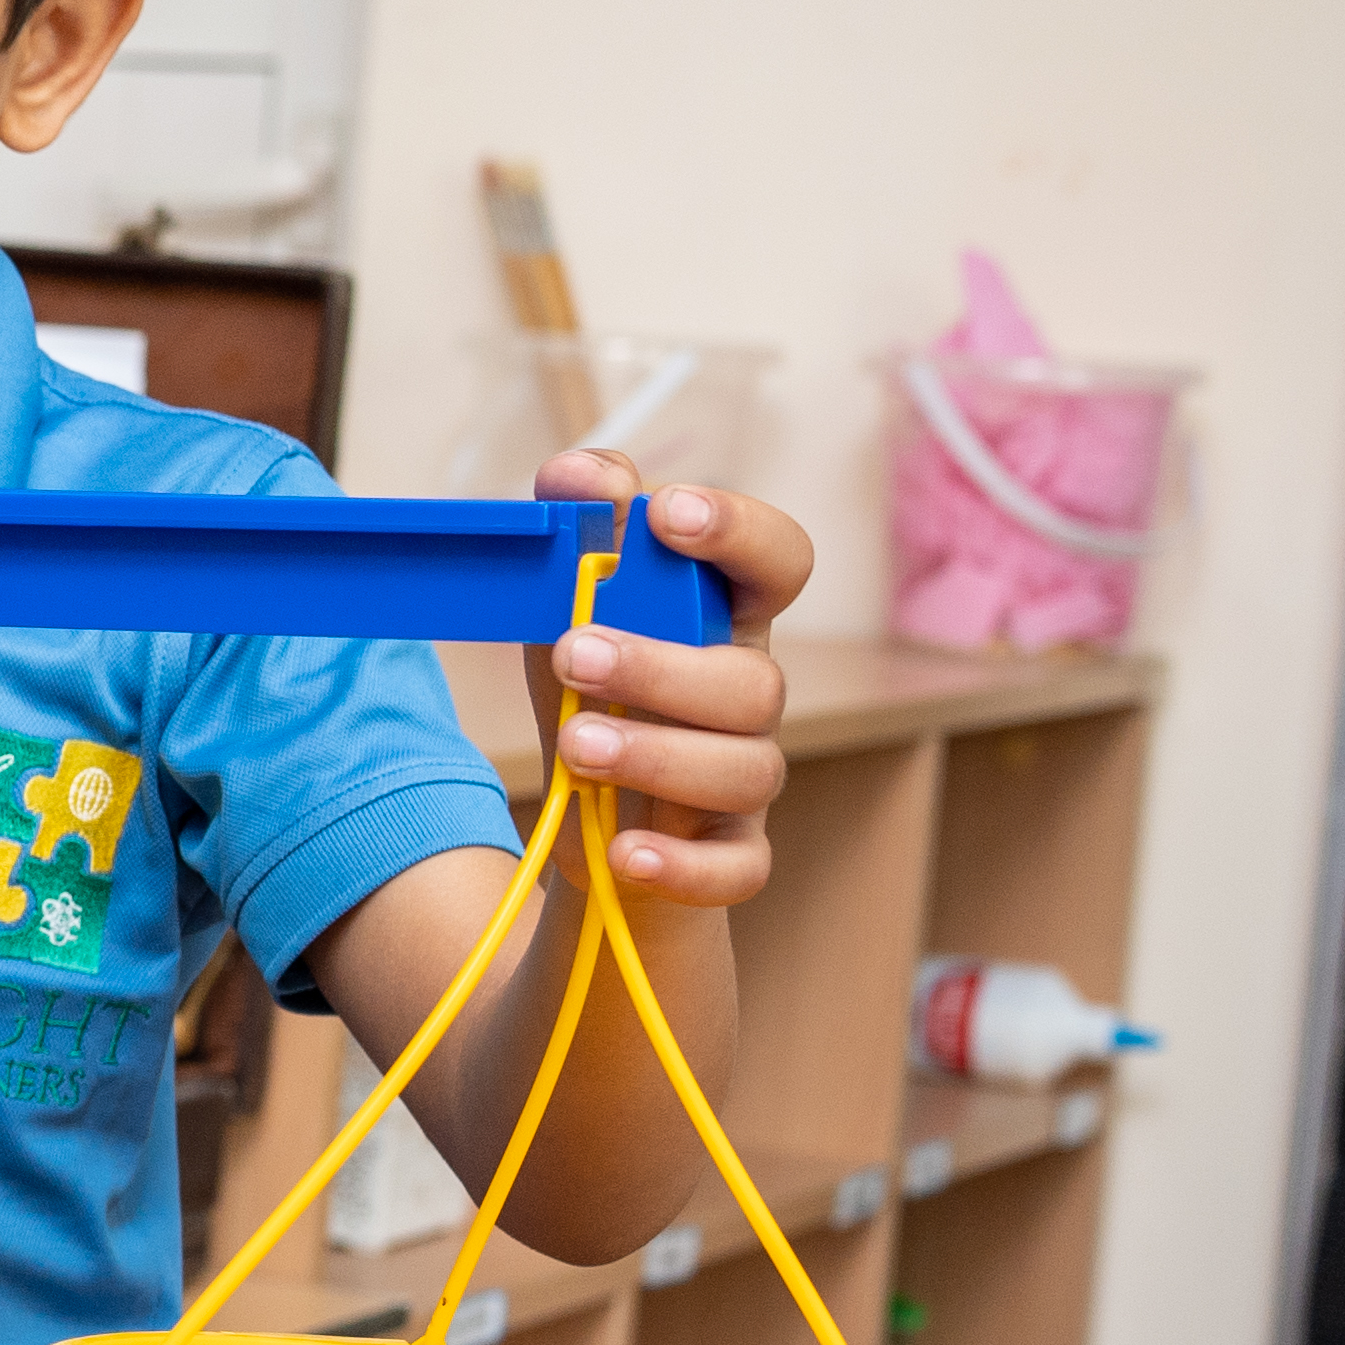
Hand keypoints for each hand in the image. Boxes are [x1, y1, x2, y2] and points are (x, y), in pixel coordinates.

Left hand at [527, 462, 810, 906]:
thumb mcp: (567, 614)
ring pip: (746, 768)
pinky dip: (683, 864)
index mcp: (723, 620)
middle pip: (753, 680)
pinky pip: (736, 869)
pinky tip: (625, 852)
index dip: (739, 532)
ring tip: (575, 747)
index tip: (668, 515)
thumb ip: (575, 540)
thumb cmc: (594, 698)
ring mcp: (746, 779)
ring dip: (657, 754)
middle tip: (574, 653)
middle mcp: (749, 696)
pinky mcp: (729, 857)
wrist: (596, 831)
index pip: (777, 561)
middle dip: (663, 665)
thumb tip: (581, 475)